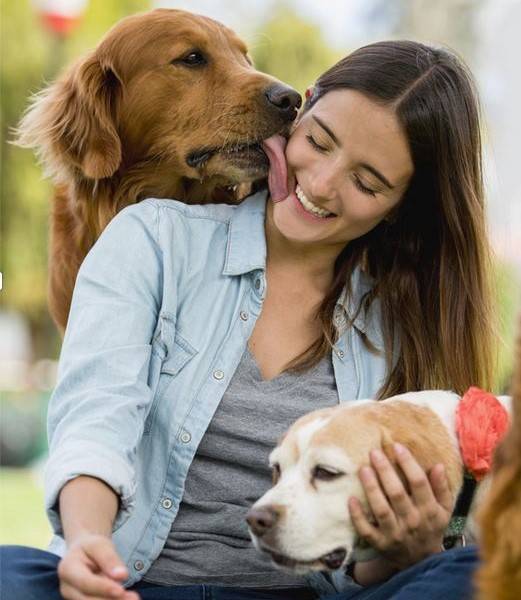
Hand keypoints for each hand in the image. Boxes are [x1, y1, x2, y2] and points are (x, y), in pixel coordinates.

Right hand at [57, 532, 139, 599]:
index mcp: (68, 569)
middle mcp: (67, 588)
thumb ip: (109, 559)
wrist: (82, 553)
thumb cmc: (91, 547)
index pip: (85, 582)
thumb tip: (122, 576)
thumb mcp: (100, 544)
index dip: (103, 588)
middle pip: (88, 599)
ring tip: (133, 598)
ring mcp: (73, 598)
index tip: (121, 590)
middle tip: (134, 598)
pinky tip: (126, 599)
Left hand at [348, 443, 451, 570]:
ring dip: (371, 489)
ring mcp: (395, 534)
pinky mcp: (380, 544)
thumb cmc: (431, 526)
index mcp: (429, 510)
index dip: (408, 463)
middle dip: (385, 471)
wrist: (421, 561)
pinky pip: (366, 530)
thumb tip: (438, 465)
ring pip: (381, 510)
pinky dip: (358, 516)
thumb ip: (442, 487)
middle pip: (397, 493)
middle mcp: (412, 521)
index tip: (397, 446)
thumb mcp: (444, 509)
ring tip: (363, 469)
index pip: (419, 483)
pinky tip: (351, 499)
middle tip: (374, 452)